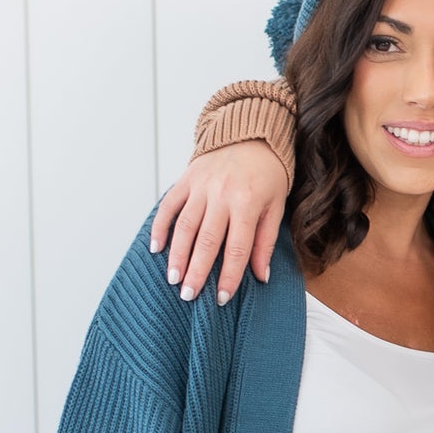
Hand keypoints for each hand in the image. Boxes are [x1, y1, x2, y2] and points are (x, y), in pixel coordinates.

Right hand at [151, 140, 289, 305]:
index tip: (221, 298)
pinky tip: (156, 248)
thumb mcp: (276, 207)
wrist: (252, 134)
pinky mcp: (186, 179)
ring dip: (177, 255)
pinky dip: (160, 226)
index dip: (229, 276)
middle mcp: (222, 195)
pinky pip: (169, 206)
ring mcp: (201, 186)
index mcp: (248, 204)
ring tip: (172, 278)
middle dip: (197, 271)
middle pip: (207, 241)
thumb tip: (260, 275)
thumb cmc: (269, 174)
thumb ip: (265, 241)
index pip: (238, 249)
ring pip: (185, 226)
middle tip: (188, 295)